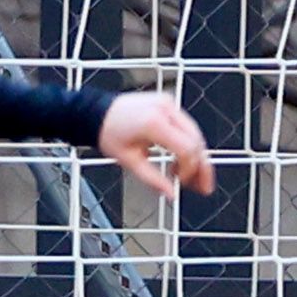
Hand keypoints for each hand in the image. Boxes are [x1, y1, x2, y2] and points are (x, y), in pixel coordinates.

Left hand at [99, 92, 216, 197]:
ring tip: (190, 175)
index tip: (181, 182)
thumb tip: (171, 194)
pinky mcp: (168, 102)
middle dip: (200, 165)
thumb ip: (153, 179)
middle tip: (200, 185)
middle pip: (196, 141)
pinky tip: (182, 160)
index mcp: (154, 123)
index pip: (186, 149)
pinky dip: (188, 142)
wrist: (96, 112)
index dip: (189, 169)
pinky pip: (187, 125)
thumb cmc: (107, 133)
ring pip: (195, 133)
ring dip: (196, 155)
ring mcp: (168, 103)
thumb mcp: (128, 161)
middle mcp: (165, 109)